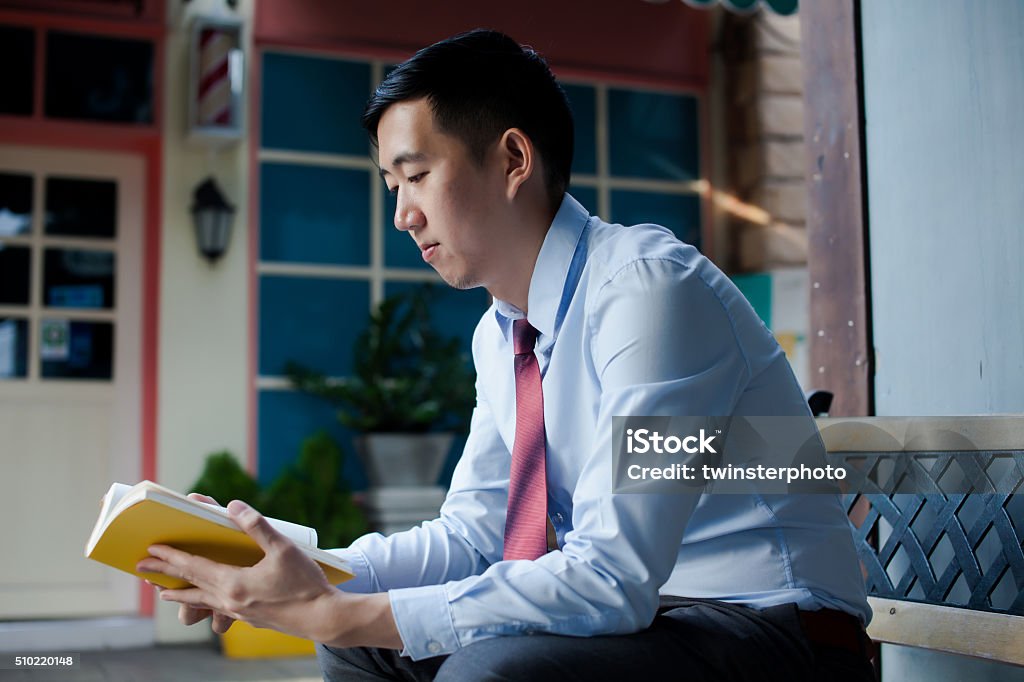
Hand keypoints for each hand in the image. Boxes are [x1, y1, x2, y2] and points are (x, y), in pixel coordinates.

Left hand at [137, 498, 341, 640]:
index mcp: (233, 583)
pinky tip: (211, 602)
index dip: (171, 557)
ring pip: (202, 602)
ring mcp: (239, 613)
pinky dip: (206, 602)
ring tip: (166, 593)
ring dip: (182, 595)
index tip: (150, 550)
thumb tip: (233, 506)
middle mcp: (230, 601)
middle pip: (190, 585)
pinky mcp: (252, 620)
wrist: (323, 619)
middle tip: (142, 569)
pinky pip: (220, 609)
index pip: (193, 567)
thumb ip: (256, 526)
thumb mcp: (283, 548)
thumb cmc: (305, 583)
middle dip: (165, 575)